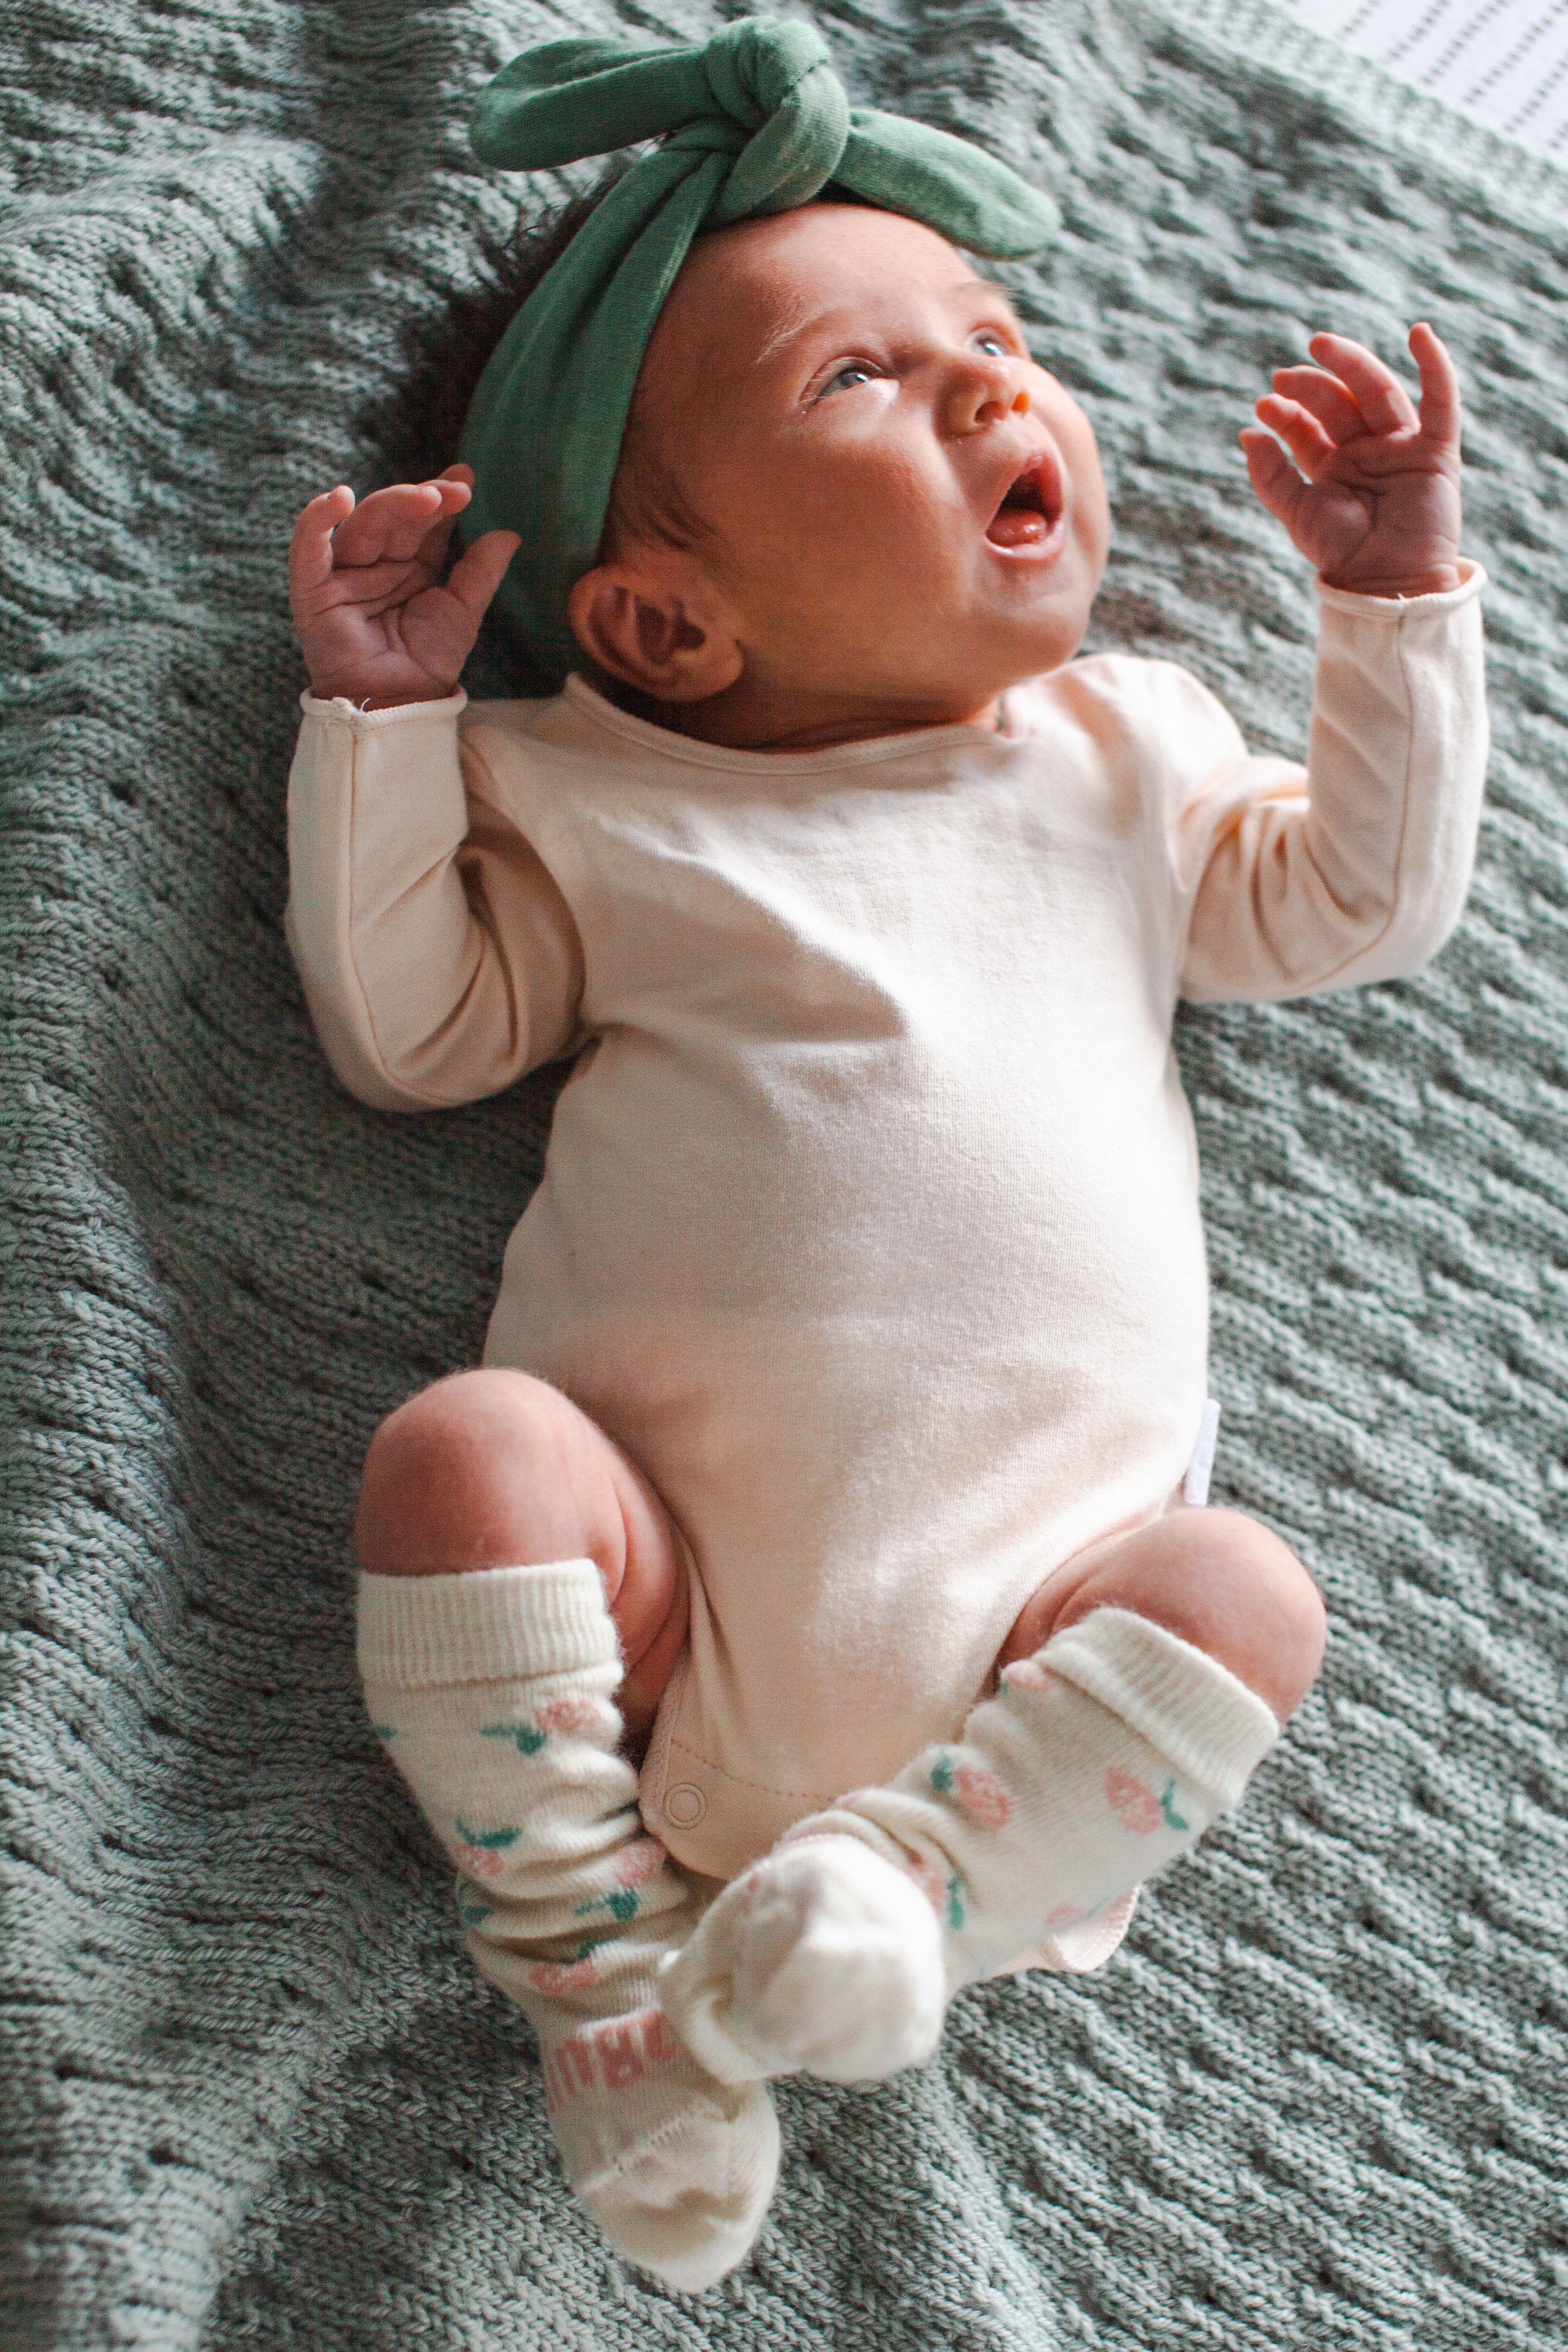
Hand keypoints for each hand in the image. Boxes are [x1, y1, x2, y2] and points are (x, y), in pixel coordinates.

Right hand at [288, 465, 519, 707]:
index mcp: (408, 566)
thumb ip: (481, 572)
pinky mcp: (313, 589)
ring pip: (361, 525)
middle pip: (394, 518)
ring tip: (425, 497)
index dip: (442, 498)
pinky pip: (307, 547)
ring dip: (390, 504)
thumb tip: (510, 534)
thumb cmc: (427, 662)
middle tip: (452, 492)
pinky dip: (316, 520)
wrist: (400, 702)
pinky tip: (337, 497)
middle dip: (422, 500)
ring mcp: (342, 573)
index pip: (422, 521)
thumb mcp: (462, 612)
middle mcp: (374, 563)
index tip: (464, 479)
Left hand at [1240, 324, 1461, 598]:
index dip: (1287, 414)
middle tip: (1283, 375)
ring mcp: (1402, 449)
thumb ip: (1271, 475)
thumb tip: (1248, 432)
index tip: (1263, 406)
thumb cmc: (1342, 554)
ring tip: (1319, 344)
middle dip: (1312, 385)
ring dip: (1352, 365)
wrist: (1385, 582)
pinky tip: (1420, 334)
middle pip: (1340, 403)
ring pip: (1378, 393)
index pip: (1308, 429)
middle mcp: (1368, 453)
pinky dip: (1436, 366)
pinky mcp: (1435, 452)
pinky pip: (1441, 402)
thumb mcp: (1298, 512)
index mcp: (1334, 468)